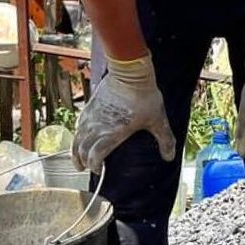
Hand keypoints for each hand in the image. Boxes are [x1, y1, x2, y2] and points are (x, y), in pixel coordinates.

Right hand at [73, 54, 174, 172]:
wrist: (129, 73)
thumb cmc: (144, 97)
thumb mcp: (158, 120)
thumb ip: (164, 140)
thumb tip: (169, 158)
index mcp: (112, 133)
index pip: (95, 155)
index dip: (94, 165)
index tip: (99, 171)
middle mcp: (97, 127)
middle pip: (83, 149)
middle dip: (82, 161)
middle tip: (84, 168)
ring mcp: (91, 116)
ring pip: (77, 138)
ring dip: (75, 151)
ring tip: (77, 159)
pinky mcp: (89, 107)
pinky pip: (78, 125)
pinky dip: (76, 135)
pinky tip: (79, 137)